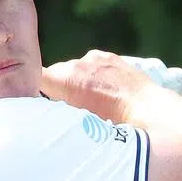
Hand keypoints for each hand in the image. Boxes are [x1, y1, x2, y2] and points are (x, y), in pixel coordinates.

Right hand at [41, 49, 168, 122]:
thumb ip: (56, 113)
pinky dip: (91, 75)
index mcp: (65, 79)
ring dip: (76, 81)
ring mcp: (94, 58)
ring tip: (88, 101)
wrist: (149, 112)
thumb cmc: (110, 123)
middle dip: (57, 88)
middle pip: (54, 74)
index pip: (35, 77)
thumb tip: (44, 115)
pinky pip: (90, 65)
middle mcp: (76, 63)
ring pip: (73, 69)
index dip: (33, 89)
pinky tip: (102, 90)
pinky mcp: (109, 57)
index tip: (36, 102)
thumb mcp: (77, 123)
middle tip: (65, 108)